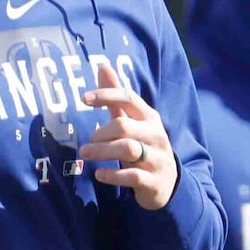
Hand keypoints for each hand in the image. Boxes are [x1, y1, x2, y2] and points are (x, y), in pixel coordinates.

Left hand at [78, 86, 178, 208]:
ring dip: (102, 151)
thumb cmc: (143, 146)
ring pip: (128, 149)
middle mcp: (156, 134)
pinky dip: (112, 174)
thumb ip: (116, 99)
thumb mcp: (132, 122)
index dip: (106, 95)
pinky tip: (98, 174)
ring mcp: (157, 158)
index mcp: (149, 117)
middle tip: (85, 144)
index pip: (129, 98)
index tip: (83, 98)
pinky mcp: (154, 181)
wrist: (165, 183)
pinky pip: (132, 175)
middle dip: (100, 133)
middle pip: (124, 126)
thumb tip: (102, 66)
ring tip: (85, 154)